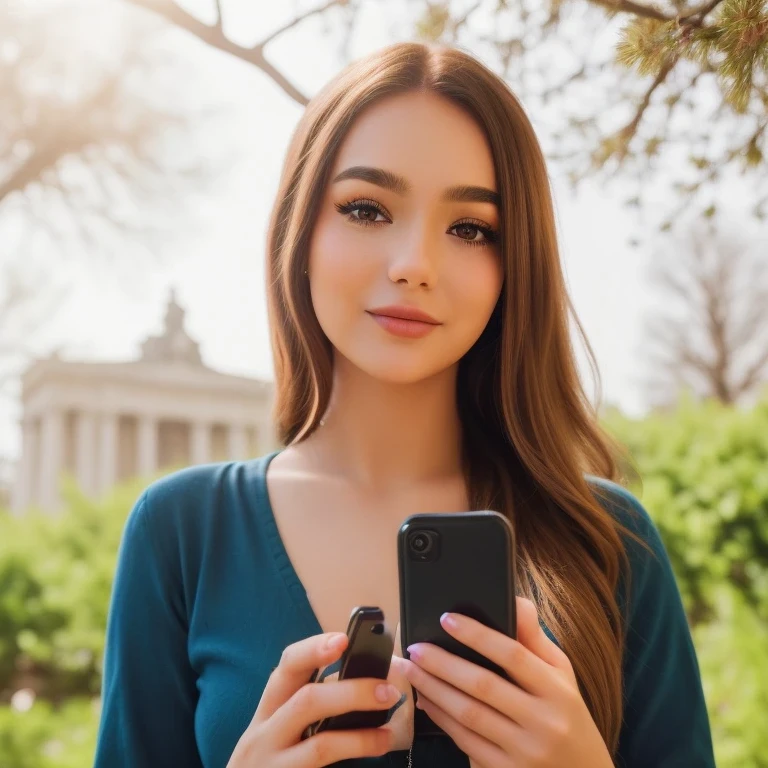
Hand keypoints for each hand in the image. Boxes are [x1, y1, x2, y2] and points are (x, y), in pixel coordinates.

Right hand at [227, 631, 400, 766]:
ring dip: (360, 737)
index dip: (314, 649)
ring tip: (387, 734)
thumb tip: (361, 684)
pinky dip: (354, 760)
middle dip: (352, 692)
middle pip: (306, 700)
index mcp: (268, 710)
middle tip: (387, 690)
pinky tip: (374, 753)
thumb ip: (306, 707)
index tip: (343, 639)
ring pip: (320, 744)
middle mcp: (264, 734)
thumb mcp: (276, 730)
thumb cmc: (268, 761)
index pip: (287, 667)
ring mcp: (273, 765)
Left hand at [391, 597, 612, 767]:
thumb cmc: (567, 716)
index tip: (447, 619)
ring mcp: (524, 752)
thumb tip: (515, 601)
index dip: (477, 635)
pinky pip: (467, 743)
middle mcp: (543, 722)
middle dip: (442, 664)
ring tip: (411, 670)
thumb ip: (535, 639)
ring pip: (469, 716)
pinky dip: (442, 720)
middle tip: (415, 648)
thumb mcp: (562, 674)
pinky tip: (426, 701)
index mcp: (557, 690)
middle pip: (483, 686)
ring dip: (434, 690)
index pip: (513, 655)